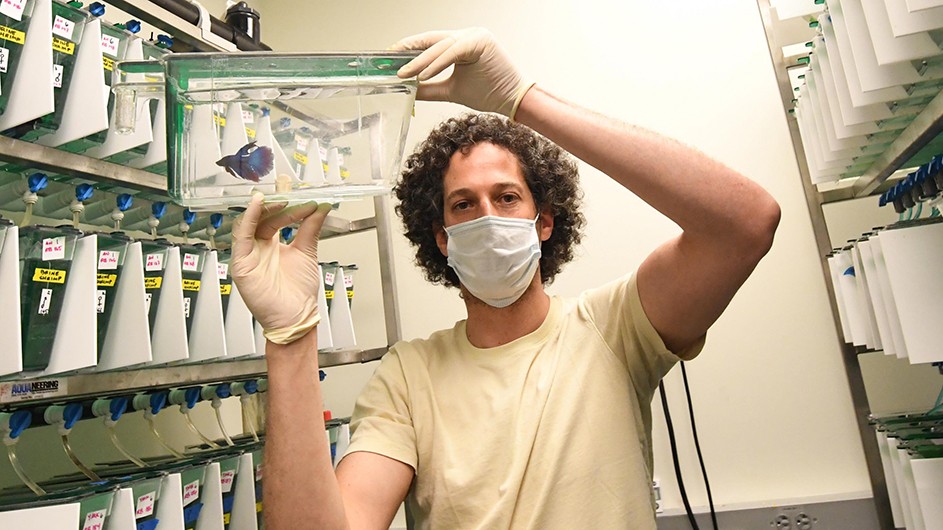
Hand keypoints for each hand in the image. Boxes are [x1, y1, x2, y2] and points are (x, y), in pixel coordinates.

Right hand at [230, 193, 331, 344]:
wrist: (296, 316)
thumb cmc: (299, 292)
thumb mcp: (307, 251)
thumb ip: (311, 228)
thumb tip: (321, 207)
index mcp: (272, 244)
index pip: (275, 216)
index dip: (286, 203)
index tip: (299, 191)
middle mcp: (258, 247)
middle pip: (261, 217)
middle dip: (275, 202)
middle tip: (289, 189)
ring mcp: (248, 254)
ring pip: (249, 223)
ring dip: (264, 208)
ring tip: (281, 197)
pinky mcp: (241, 263)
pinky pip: (241, 235)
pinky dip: (248, 218)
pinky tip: (257, 204)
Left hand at [392, 28, 534, 119]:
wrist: (512, 101)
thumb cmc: (488, 93)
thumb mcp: (451, 90)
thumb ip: (429, 87)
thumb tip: (408, 88)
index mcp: (461, 43)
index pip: (429, 43)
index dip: (409, 50)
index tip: (390, 58)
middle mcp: (467, 35)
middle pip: (431, 41)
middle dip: (408, 50)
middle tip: (388, 59)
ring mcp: (474, 35)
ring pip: (440, 47)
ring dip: (419, 61)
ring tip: (403, 73)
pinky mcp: (480, 41)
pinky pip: (452, 52)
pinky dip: (436, 64)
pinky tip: (421, 75)